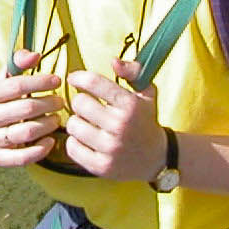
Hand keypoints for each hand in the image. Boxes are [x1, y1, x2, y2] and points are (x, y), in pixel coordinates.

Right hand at [0, 53, 63, 168]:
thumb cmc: (2, 102)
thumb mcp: (6, 80)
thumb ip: (19, 63)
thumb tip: (35, 55)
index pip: (17, 85)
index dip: (40, 82)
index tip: (57, 80)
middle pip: (26, 108)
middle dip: (49, 103)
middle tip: (61, 102)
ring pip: (27, 132)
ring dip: (48, 125)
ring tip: (57, 119)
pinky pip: (21, 157)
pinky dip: (40, 150)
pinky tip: (51, 141)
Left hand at [61, 58, 168, 181]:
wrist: (157, 158)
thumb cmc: (146, 120)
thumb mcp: (146, 92)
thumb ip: (133, 71)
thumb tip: (113, 61)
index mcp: (130, 105)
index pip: (93, 83)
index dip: (78, 77)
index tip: (74, 79)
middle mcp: (120, 126)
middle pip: (78, 104)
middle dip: (81, 102)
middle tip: (88, 107)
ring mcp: (110, 148)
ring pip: (72, 126)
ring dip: (77, 123)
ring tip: (89, 124)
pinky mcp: (101, 167)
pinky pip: (72, 148)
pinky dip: (75, 142)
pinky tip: (86, 140)